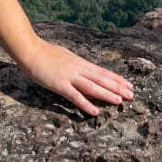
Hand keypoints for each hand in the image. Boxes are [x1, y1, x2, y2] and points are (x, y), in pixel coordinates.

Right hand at [16, 39, 134, 116]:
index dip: (117, 78)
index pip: (103, 71)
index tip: (129, 84)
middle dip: (118, 87)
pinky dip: (86, 104)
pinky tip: (95, 111)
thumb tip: (84, 68)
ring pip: (93, 87)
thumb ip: (75, 63)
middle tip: (132, 95)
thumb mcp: (65, 55)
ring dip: (107, 94)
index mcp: (80, 62)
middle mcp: (78, 69)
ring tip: (120, 101)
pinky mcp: (60, 85)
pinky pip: (75, 96)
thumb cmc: (45, 52)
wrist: (30, 50)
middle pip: (102, 79)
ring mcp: (70, 77)